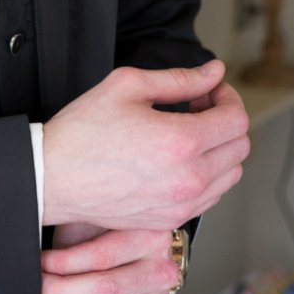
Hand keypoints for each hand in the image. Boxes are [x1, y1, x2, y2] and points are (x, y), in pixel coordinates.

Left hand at [41, 227, 179, 293]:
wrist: (130, 242)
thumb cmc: (104, 229)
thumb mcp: (92, 214)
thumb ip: (75, 218)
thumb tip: (42, 232)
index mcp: (150, 235)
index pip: (101, 256)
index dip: (63, 263)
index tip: (42, 262)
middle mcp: (160, 269)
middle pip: (107, 290)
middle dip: (64, 291)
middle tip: (45, 285)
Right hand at [42, 60, 248, 231]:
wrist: (53, 177)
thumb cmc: (83, 130)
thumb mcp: (127, 86)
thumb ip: (179, 79)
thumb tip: (214, 72)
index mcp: (181, 142)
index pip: (236, 120)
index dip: (228, 97)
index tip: (210, 90)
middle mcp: (189, 179)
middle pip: (240, 148)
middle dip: (225, 121)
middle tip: (197, 107)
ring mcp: (182, 205)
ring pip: (230, 175)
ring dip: (218, 150)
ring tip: (186, 134)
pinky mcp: (170, 220)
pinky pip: (210, 197)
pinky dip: (205, 175)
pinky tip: (176, 160)